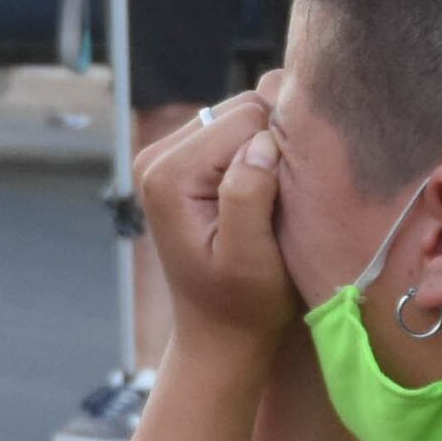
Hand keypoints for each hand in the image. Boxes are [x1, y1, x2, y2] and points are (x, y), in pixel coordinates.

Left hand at [137, 90, 301, 352]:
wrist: (222, 333)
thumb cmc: (244, 305)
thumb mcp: (250, 261)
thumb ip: (248, 198)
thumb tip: (261, 142)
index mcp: (167, 174)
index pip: (248, 117)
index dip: (281, 153)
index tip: (284, 203)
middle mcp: (157, 155)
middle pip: (244, 108)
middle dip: (273, 148)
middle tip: (279, 205)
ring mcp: (169, 155)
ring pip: (245, 115)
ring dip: (269, 153)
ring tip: (271, 204)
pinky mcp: (187, 159)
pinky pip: (240, 131)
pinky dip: (260, 157)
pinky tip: (263, 197)